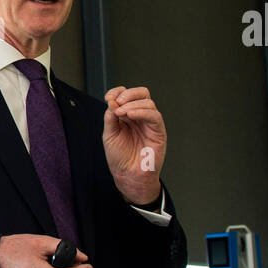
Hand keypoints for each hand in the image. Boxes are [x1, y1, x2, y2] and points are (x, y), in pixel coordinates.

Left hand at [102, 84, 164, 202]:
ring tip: (121, 113)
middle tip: (117, 103)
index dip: (118, 92)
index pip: (127, 95)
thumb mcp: (109, 134)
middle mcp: (140, 117)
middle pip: (141, 94)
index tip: (108, 97)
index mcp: (128, 116)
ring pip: (148, 102)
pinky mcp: (158, 131)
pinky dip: (142, 112)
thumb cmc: (120, 157)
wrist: (128, 175)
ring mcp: (150, 123)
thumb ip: (110, 117)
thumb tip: (112, 101)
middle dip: (128, 94)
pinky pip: (154, 116)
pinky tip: (130, 115)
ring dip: (132, 104)